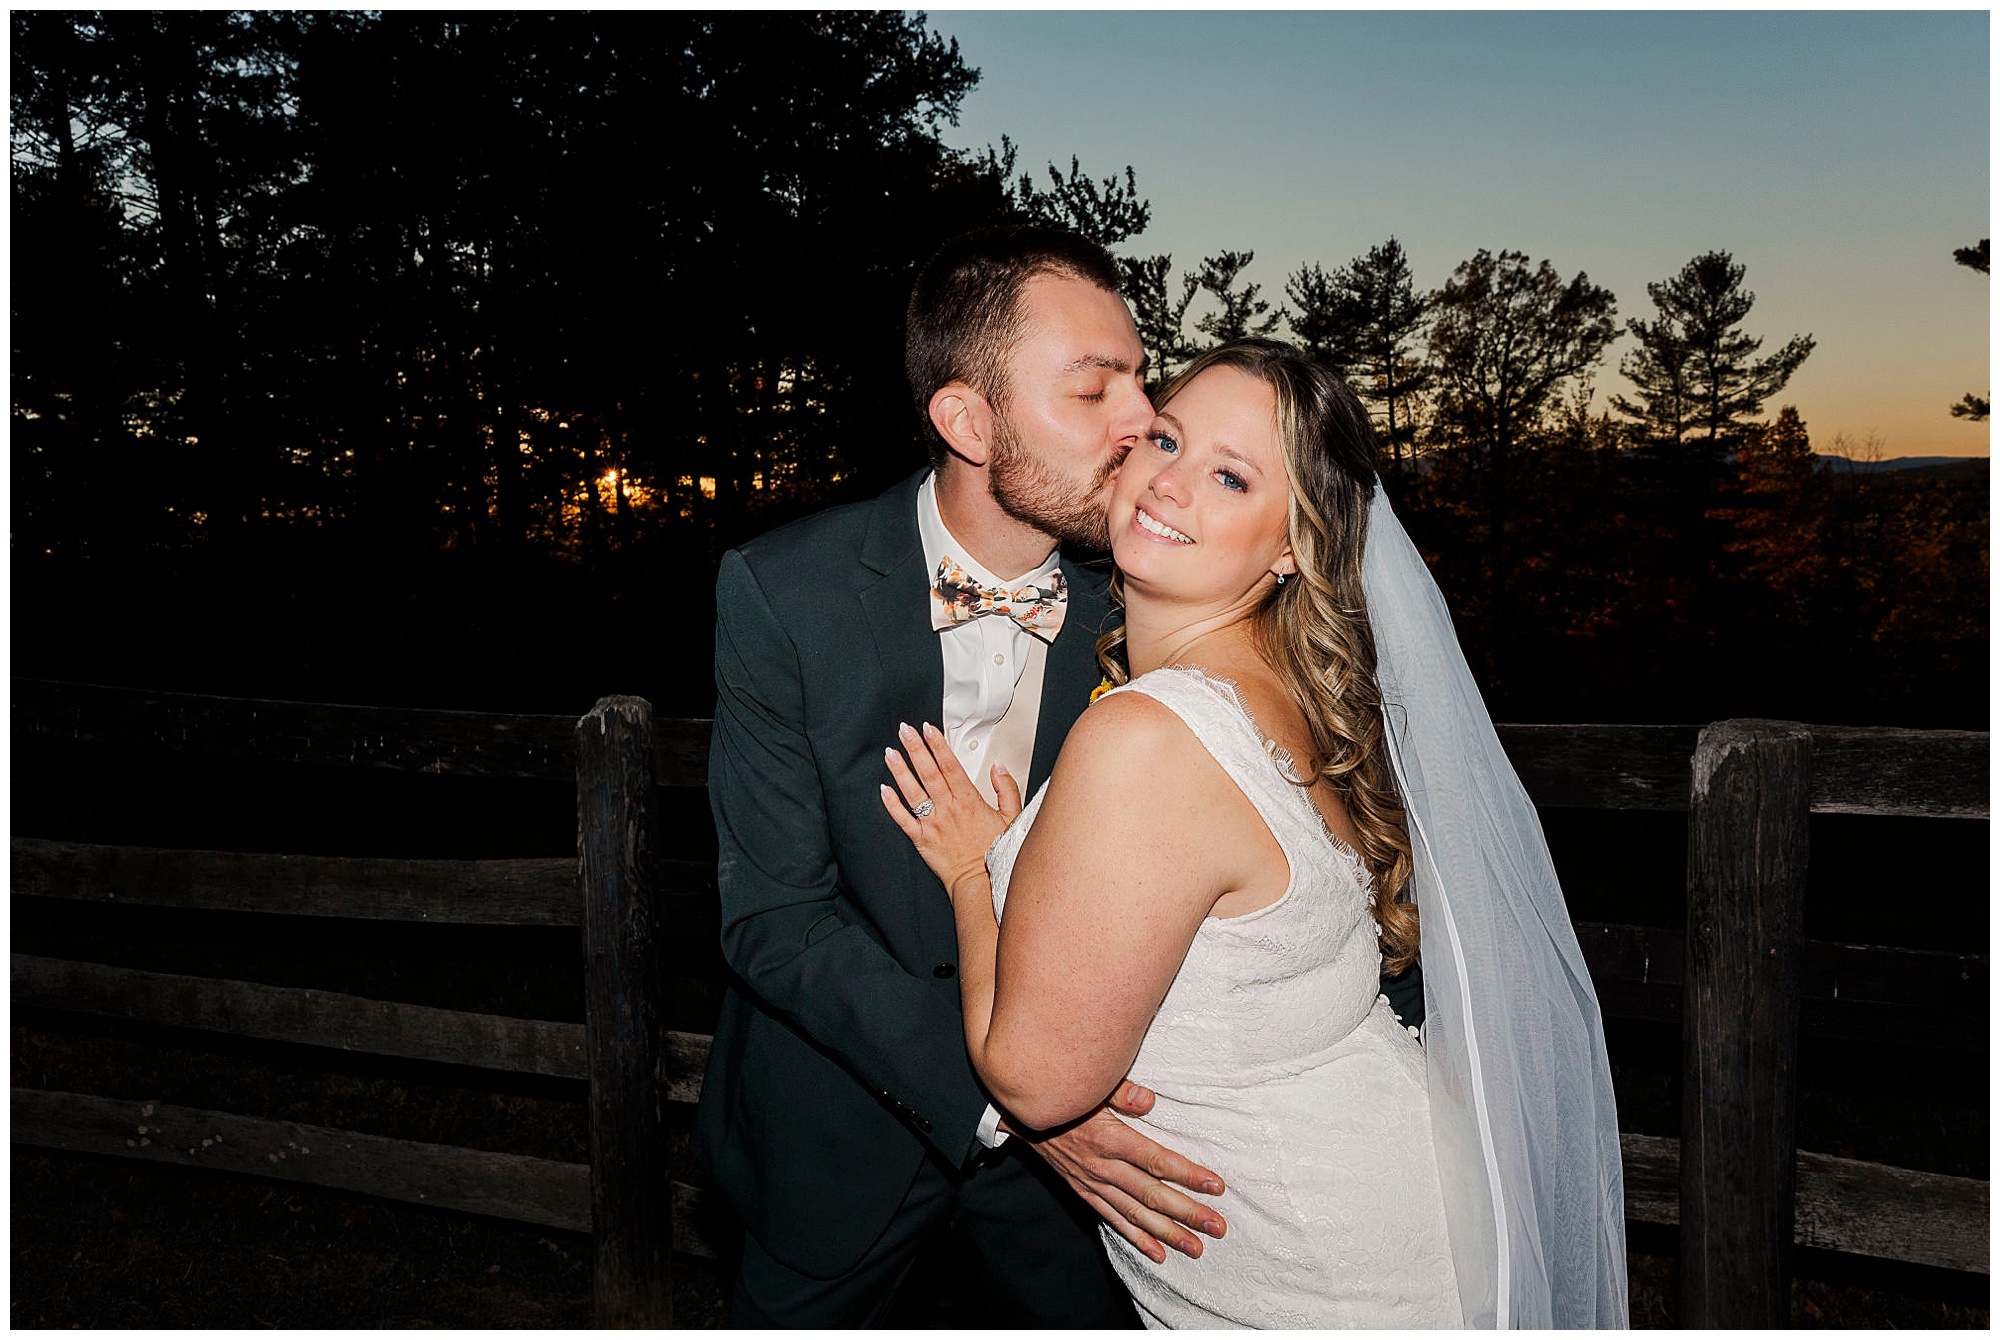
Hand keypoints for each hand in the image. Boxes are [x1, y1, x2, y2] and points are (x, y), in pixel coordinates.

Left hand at [881, 722, 1021, 903]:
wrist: (980, 883)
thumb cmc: (995, 853)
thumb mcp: (1012, 818)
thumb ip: (1006, 789)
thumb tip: (999, 767)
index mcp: (969, 801)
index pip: (950, 766)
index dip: (938, 745)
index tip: (929, 729)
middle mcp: (948, 809)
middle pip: (929, 772)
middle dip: (916, 748)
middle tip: (905, 731)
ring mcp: (933, 824)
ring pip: (913, 792)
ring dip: (900, 771)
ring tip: (890, 752)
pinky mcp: (922, 840)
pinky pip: (903, 820)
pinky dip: (892, 805)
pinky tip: (884, 790)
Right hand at [1016, 1079, 1227, 1263]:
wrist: (1025, 1116)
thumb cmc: (1066, 1097)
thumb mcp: (1092, 1086)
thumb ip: (1122, 1093)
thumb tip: (1150, 1101)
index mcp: (1111, 1139)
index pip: (1157, 1161)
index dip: (1188, 1175)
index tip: (1215, 1186)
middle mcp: (1104, 1168)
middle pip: (1152, 1195)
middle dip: (1187, 1212)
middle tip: (1217, 1227)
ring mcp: (1094, 1184)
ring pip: (1136, 1214)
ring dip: (1167, 1233)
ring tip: (1196, 1247)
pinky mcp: (1086, 1192)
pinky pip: (1113, 1221)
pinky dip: (1136, 1239)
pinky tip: (1157, 1253)